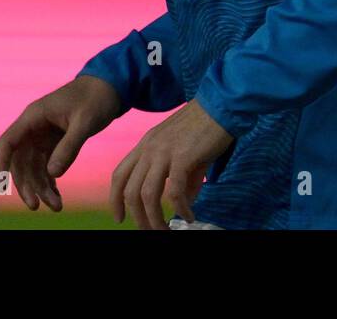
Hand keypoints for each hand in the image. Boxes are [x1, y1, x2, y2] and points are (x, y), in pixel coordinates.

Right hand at [0, 75, 124, 211]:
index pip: (8, 143)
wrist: (110, 87)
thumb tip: (52, 174)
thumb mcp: (85, 122)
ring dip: (41, 187)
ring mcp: (43, 135)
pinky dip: (50, 181)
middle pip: (20, 161)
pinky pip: (46, 165)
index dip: (1, 165)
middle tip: (37, 206)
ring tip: (57, 207)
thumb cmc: (96, 99)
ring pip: (34, 167)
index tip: (2, 186)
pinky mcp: (55, 142)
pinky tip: (58, 197)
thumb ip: (69, 147)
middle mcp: (34, 127)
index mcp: (34, 116)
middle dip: (27, 185)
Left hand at [110, 97, 233, 229]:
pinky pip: (175, 192)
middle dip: (137, 217)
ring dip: (154, 219)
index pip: (120, 174)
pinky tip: (189, 215)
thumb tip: (184, 202)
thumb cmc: (205, 126)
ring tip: (165, 231)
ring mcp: (164, 152)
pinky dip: (180, 208)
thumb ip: (181, 176)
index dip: (115, 199)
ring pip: (147, 195)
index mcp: (146, 144)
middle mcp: (149, 148)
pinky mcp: (182, 157)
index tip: (119, 217)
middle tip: (150, 231)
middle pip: (130, 190)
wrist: (221, 105)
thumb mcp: (184, 151)